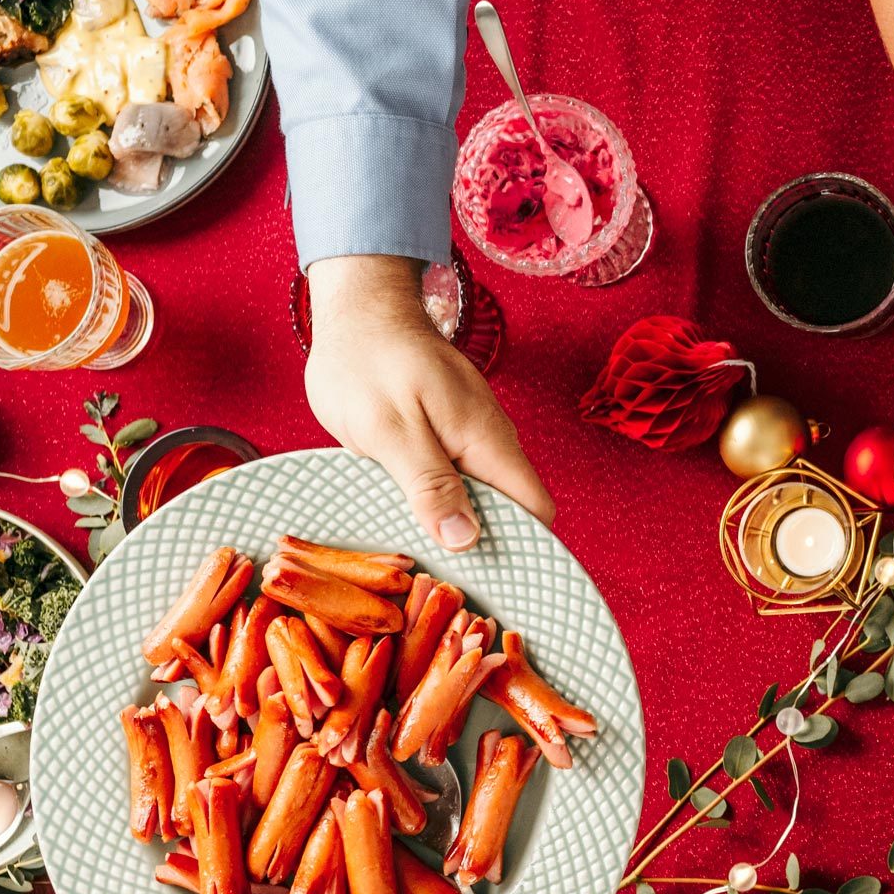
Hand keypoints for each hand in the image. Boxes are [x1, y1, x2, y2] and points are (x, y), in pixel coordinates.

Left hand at [304, 254, 554, 551]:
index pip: (535, 511)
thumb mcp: (388, 430)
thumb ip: (429, 484)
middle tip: (441, 580)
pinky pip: (459, 480)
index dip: (522, 550)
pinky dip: (441, 504)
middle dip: (485, 547)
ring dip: (458, 526)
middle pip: (510, 510)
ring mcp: (471, 435)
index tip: (492, 584)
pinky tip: (409, 518)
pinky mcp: (448, 432)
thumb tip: (466, 540)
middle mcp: (490, 441)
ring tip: (421, 557)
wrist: (358, 309)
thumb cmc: (366, 363)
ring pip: (481, 497)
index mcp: (487, 441)